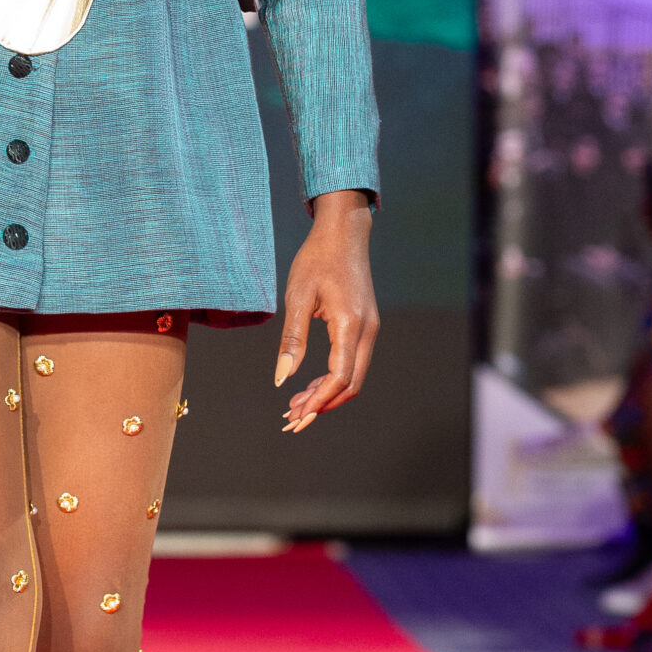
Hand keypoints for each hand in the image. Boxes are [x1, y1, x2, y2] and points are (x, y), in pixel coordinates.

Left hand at [274, 190, 379, 433]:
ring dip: (326, 394)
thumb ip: (292, 340)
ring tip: (295, 404)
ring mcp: (369, 328)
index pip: (339, 377)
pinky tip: (309, 383)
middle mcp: (366, 331)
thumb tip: (282, 379)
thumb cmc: (317, 259)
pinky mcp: (365, 325)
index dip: (318, 401)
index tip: (296, 415)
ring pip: (352, 375)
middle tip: (292, 418)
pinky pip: (352, 361)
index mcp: (350, 324)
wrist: (343, 233)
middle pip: (350, 384)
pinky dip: (332, 378)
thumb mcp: (297, 297)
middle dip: (322, 405)